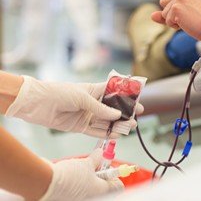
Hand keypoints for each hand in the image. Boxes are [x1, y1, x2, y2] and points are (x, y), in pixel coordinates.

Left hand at [5, 76, 143, 137]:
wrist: (37, 103)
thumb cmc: (59, 93)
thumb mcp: (82, 97)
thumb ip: (100, 108)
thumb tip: (117, 116)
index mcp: (95, 90)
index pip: (115, 92)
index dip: (127, 96)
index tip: (138, 101)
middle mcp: (93, 103)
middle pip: (113, 109)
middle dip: (125, 113)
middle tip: (136, 118)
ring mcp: (87, 115)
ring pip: (107, 121)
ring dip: (118, 125)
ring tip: (130, 127)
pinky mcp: (80, 127)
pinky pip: (97, 131)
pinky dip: (106, 133)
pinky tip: (116, 134)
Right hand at [41, 149, 123, 200]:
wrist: (43, 183)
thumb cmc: (68, 176)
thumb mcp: (86, 163)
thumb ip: (97, 158)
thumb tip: (101, 153)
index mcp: (101, 192)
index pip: (118, 186)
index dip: (115, 175)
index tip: (108, 167)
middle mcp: (91, 198)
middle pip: (103, 186)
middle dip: (99, 174)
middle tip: (94, 165)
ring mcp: (79, 198)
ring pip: (90, 188)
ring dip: (87, 177)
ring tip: (80, 168)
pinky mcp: (68, 198)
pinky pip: (78, 190)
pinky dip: (77, 182)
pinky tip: (70, 174)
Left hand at [151, 0, 200, 39]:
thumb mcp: (182, 15)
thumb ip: (166, 14)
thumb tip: (151, 16)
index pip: (166, 1)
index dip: (174, 11)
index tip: (190, 12)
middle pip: (163, 6)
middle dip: (172, 15)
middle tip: (190, 17)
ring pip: (164, 15)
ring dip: (174, 21)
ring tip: (190, 20)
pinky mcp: (176, 7)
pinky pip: (167, 21)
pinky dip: (175, 25)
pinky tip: (188, 22)